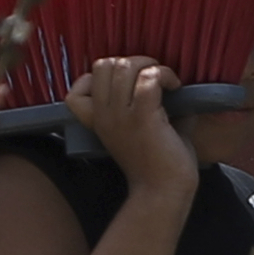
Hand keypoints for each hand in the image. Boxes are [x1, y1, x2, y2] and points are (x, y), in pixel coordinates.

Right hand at [68, 55, 202, 202]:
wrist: (163, 192)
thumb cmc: (157, 164)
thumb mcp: (137, 130)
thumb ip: (143, 105)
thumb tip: (170, 84)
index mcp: (98, 120)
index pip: (77, 87)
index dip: (102, 76)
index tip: (128, 83)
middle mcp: (104, 116)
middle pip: (103, 65)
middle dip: (131, 61)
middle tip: (152, 76)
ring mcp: (121, 116)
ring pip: (123, 66)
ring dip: (149, 65)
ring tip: (164, 80)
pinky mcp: (143, 117)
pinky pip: (148, 78)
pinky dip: (164, 75)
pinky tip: (175, 87)